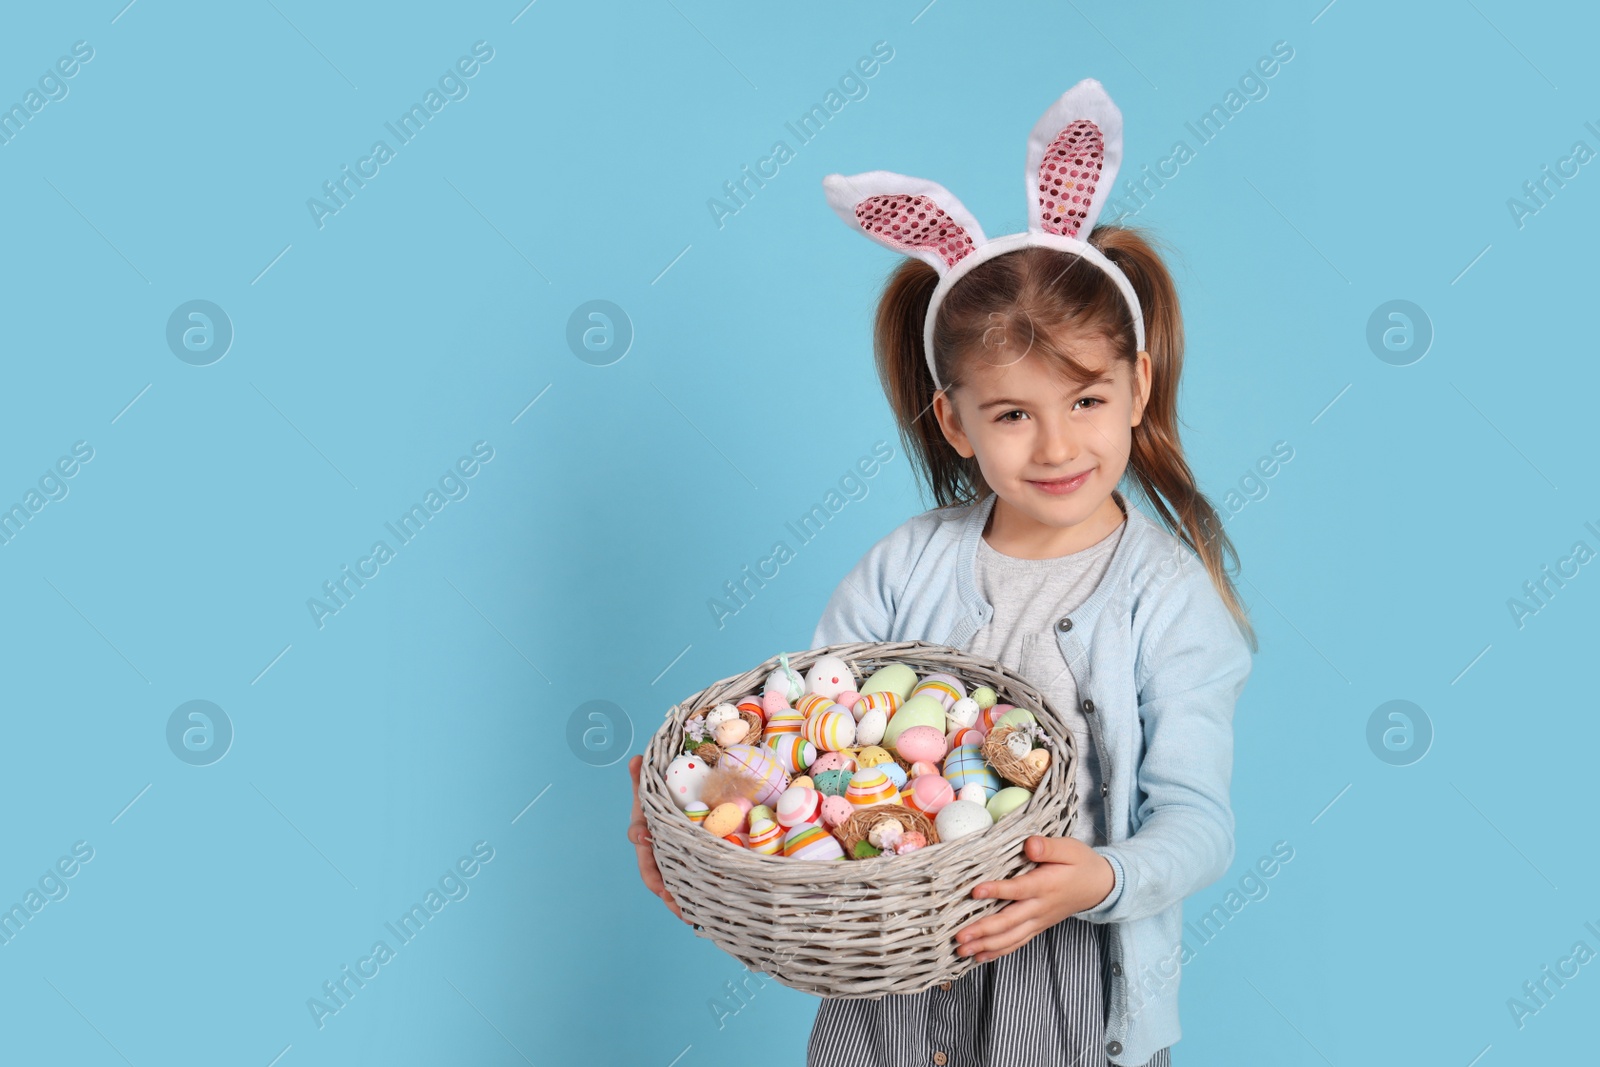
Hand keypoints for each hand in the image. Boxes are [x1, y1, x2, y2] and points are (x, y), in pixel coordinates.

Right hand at [628, 754, 690, 923]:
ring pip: (673, 887)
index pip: (638, 837)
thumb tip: (638, 758)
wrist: (670, 811)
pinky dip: (696, 901)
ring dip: (680, 903)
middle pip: (654, 874)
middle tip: (672, 898)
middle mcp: (654, 853)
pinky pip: (690, 887)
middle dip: (663, 888)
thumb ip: (643, 776)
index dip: (640, 836)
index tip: (646, 835)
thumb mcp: (649, 789)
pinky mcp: (686, 871)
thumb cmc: (657, 802)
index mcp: (644, 832)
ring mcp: (670, 864)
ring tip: (692, 917)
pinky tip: (707, 915)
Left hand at [953, 835, 1114, 962]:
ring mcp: (1038, 920)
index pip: (1018, 890)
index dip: (997, 891)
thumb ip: (1048, 847)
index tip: (975, 891)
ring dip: (985, 946)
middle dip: (983, 930)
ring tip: (962, 950)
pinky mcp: (1038, 927)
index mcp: (1046, 885)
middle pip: (1009, 921)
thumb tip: (1030, 845)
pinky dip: (998, 951)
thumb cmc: (1081, 864)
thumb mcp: (1069, 848)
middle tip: (960, 936)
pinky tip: (979, 956)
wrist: (1100, 886)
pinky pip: (1017, 942)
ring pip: (1010, 938)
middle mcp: (1040, 907)